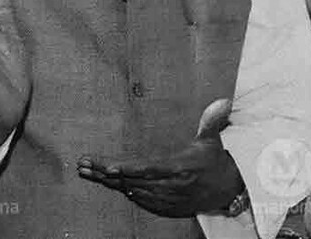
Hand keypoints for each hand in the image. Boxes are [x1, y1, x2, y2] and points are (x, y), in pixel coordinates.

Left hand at [77, 99, 243, 217]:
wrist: (226, 190)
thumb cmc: (216, 161)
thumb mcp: (214, 140)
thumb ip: (211, 122)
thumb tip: (222, 102)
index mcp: (180, 167)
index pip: (147, 168)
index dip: (125, 168)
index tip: (105, 165)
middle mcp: (171, 185)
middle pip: (132, 180)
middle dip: (105, 173)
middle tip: (83, 165)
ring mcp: (167, 198)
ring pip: (132, 190)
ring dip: (109, 182)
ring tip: (88, 172)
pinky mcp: (166, 207)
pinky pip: (140, 200)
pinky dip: (124, 191)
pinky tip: (110, 183)